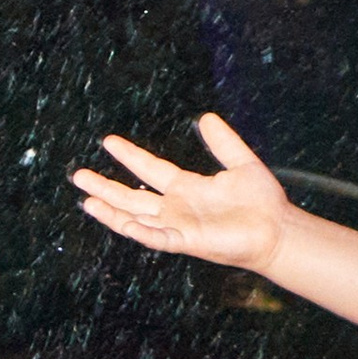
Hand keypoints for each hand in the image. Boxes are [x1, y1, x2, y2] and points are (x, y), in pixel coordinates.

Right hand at [70, 112, 288, 274]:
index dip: (130, 155)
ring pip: (136, 219)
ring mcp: (180, 226)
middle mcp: (177, 208)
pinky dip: (141, 231)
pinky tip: (123, 222)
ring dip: (112, 212)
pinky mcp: (189, 241)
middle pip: (132, 197)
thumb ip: (224, 143)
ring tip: (87, 201)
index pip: (150, 169)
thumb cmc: (263, 203)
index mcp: (187, 188)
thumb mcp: (242, 164)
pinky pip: (159, 238)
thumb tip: (207, 117)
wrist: (279, 230)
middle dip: (105, 187)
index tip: (109, 141)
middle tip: (78, 176)